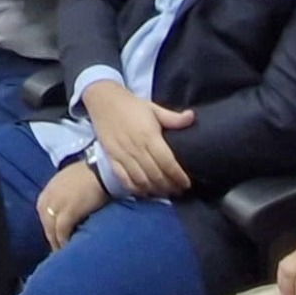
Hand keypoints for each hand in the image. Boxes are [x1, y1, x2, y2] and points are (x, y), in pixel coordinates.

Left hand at [37, 158, 109, 249]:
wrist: (104, 170)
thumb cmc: (91, 177)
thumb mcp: (69, 184)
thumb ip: (63, 198)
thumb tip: (65, 217)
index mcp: (47, 193)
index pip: (45, 218)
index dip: (52, 232)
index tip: (59, 242)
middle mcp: (48, 199)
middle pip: (47, 226)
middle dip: (54, 240)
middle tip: (63, 254)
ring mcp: (57, 204)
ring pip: (52, 231)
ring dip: (59, 244)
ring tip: (69, 255)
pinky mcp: (68, 211)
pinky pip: (62, 232)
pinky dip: (65, 242)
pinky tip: (72, 249)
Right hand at [83, 79, 195, 197]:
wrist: (104, 101)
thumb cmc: (132, 106)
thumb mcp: (154, 108)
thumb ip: (173, 118)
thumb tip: (192, 117)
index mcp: (149, 136)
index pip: (167, 162)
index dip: (178, 176)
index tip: (186, 184)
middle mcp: (136, 148)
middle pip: (156, 175)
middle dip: (169, 186)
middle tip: (178, 191)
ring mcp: (123, 155)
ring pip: (141, 180)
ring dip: (154, 190)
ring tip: (164, 193)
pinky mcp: (112, 158)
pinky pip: (124, 179)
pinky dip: (135, 189)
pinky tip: (144, 192)